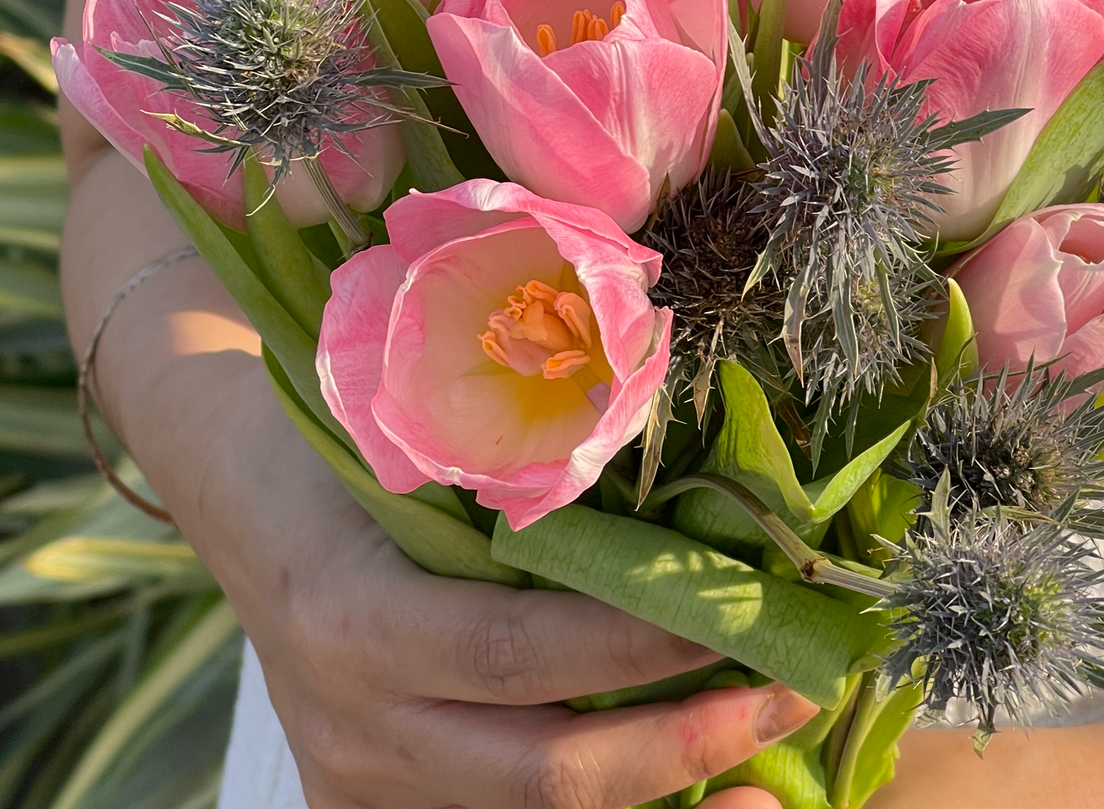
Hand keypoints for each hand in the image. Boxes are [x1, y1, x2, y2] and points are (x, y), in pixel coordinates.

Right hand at [75, 177, 812, 808]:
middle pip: (540, 774)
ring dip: (659, 791)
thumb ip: (517, 453)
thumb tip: (682, 418)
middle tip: (794, 693)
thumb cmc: (334, 416)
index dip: (638, 646)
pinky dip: (599, 808)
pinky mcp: (364, 801)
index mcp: (351, 613)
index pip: (517, 655)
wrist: (227, 468)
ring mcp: (354, 775)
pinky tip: (682, 782)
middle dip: (682, 743)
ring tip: (764, 753)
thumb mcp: (408, 423)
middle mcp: (351, 719)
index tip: (749, 612)